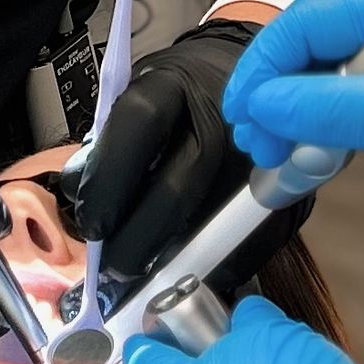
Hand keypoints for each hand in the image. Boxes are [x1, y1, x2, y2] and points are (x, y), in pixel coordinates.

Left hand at [72, 17, 279, 284]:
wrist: (247, 85)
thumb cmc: (179, 99)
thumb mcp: (137, 101)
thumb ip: (109, 143)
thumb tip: (80, 194)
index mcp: (172, 86)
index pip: (138, 123)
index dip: (110, 178)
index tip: (91, 222)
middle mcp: (219, 119)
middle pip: (175, 189)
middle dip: (137, 239)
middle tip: (112, 267)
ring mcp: (256, 161)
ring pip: (209, 227)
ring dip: (171, 262)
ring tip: (142, 278)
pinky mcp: (283, 199)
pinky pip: (243, 249)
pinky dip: (211, 269)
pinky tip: (186, 273)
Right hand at [223, 0, 363, 237]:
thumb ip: (343, 104)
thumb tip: (273, 101)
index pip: (307, 22)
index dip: (266, 66)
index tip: (244, 112)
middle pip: (315, 50)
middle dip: (276, 93)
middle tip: (257, 143)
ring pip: (334, 81)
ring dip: (299, 116)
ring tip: (278, 156)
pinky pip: (361, 109)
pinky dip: (330, 132)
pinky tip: (316, 157)